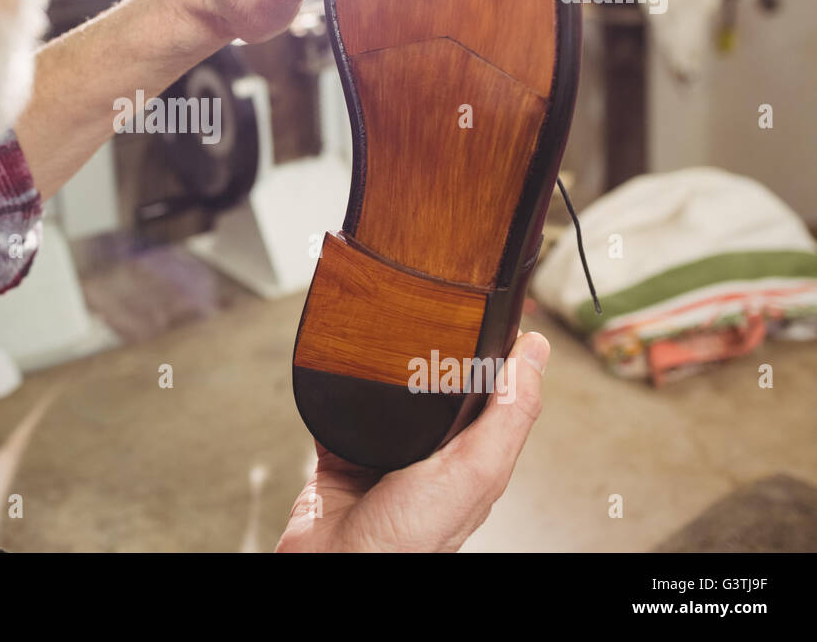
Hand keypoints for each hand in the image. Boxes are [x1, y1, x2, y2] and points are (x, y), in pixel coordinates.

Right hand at [276, 330, 549, 551]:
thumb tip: (538, 354)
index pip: (495, 393)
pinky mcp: (342, 455)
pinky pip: (339, 411)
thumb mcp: (473, 469)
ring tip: (382, 332)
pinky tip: (338, 369)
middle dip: (433, 354)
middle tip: (429, 308)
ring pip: (388, 396)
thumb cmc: (408, 540)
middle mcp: (432, 455)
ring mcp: (385, 455)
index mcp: (473, 458)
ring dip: (382, 369)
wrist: (337, 566)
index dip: (499, 351)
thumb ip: (507, 414)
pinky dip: (336, 390)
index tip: (496, 308)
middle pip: (438, 389)